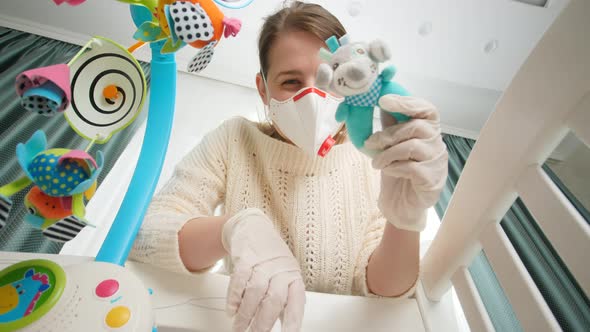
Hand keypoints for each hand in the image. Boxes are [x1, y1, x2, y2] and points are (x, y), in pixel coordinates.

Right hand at [222, 208, 304, 331]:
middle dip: (262, 323)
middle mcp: (280, 270)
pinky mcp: (246, 257)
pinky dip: (234, 297)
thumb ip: (284, 297)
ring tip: (239, 327)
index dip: (293, 321)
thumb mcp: (283, 273)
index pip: (296, 302)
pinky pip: (239, 280)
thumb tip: (287, 323)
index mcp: (292, 276)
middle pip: (274, 300)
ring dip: (245, 314)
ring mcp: (263, 263)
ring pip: (255, 292)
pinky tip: (232, 309)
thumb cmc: (270, 254)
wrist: (253, 226)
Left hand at [365, 95, 447, 231]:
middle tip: (370, 143)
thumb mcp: (391, 145)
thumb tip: (381, 101)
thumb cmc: (399, 172)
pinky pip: (412, 167)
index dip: (407, 102)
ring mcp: (437, 162)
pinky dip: (394, 168)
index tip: (384, 100)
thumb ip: (390, 124)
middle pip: (417, 127)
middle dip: (388, 133)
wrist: (402, 205)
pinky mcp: (432, 180)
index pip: (427, 109)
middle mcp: (437, 144)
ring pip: (413, 146)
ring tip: (376, 163)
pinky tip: (388, 171)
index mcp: (429, 131)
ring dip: (387, 153)